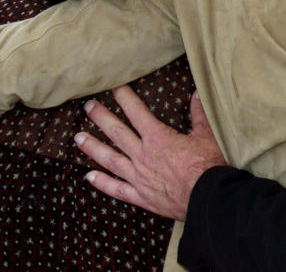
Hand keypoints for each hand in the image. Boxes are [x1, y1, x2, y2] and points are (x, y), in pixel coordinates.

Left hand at [75, 86, 226, 221]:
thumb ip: (199, 114)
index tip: (113, 87)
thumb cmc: (208, 165)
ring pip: (110, 159)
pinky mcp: (140, 196)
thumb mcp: (207, 135)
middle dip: (101, 117)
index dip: (124, 98)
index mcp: (158, 137)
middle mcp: (142, 155)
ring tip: (78, 138)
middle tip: (87, 107)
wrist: (207, 198)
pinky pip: (116, 189)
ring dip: (93, 147)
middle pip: (117, 132)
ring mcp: (138, 177)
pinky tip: (89, 177)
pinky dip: (102, 183)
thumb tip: (196, 95)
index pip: (136, 112)